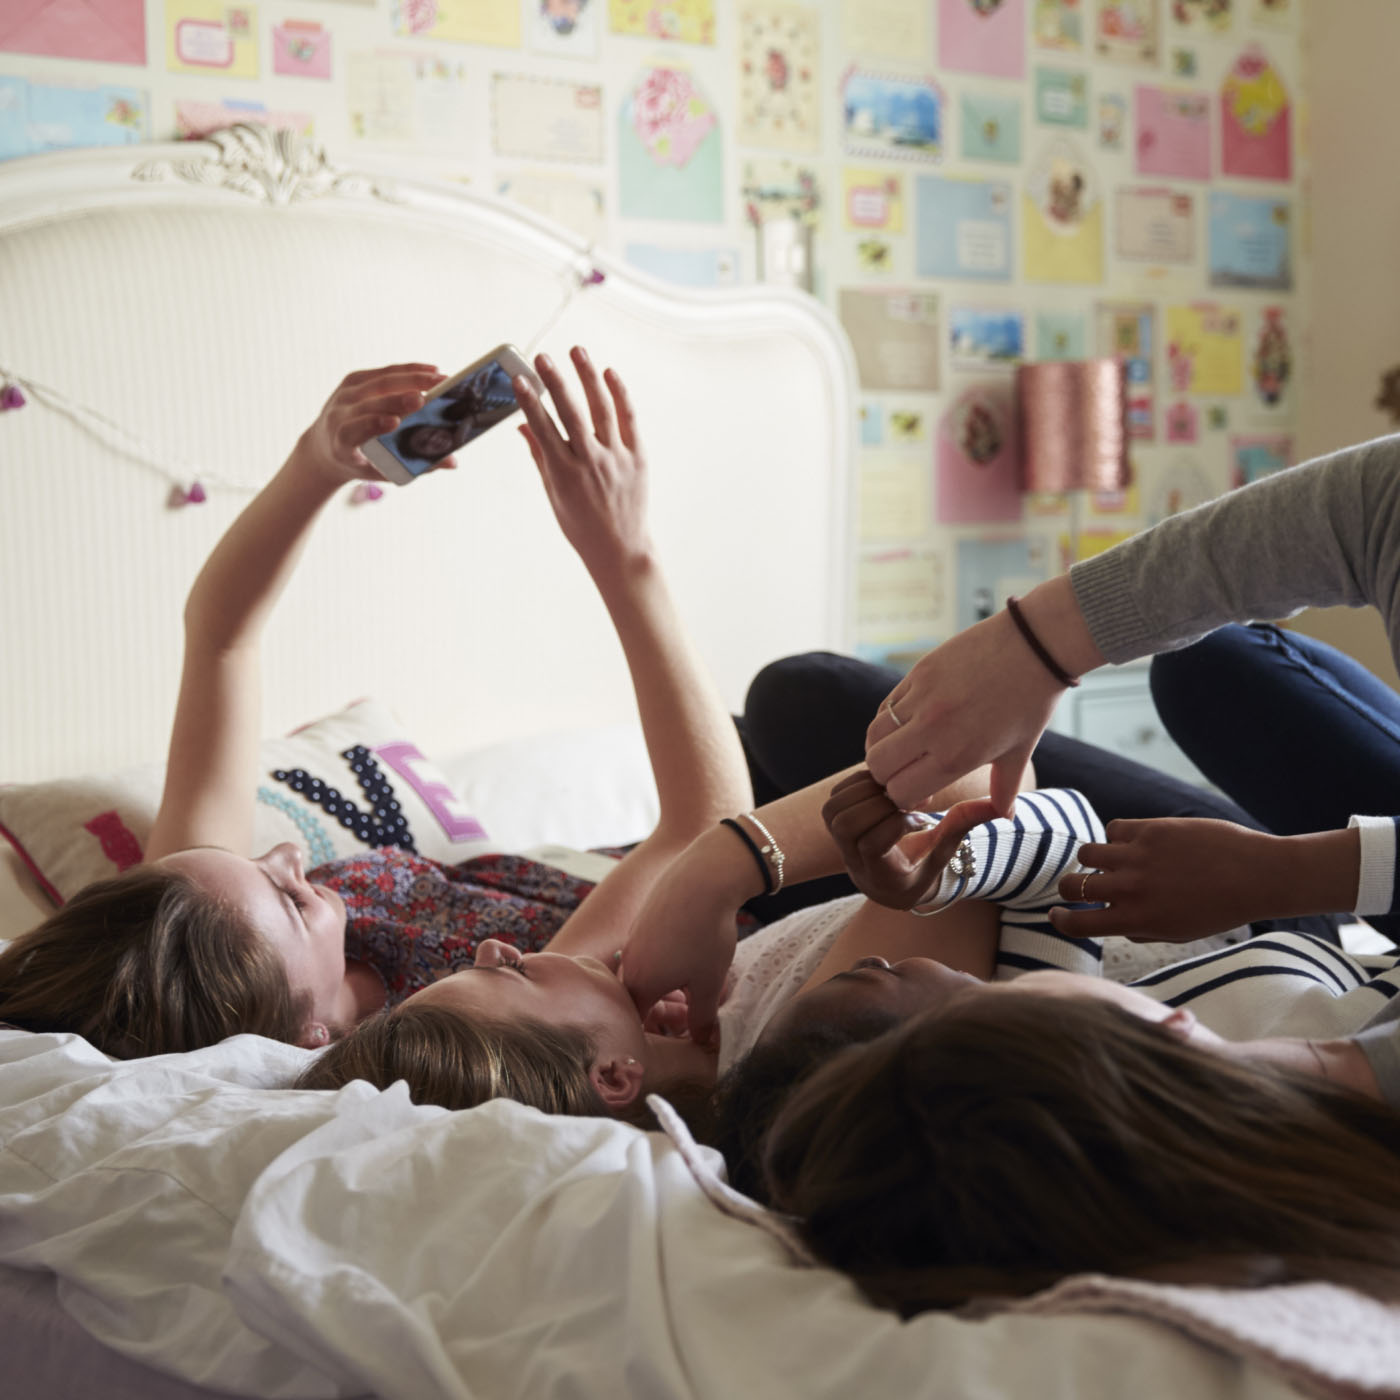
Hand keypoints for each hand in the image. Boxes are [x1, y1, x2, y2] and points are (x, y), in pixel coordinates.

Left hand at [297, 363, 453, 487]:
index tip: (395, 422)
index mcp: (341, 441)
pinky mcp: (352, 380)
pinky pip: (383, 372)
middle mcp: (339, 414)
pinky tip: (430, 371)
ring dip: (412, 379)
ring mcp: (344, 394)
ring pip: (381, 382)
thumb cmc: (361, 462)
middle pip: (372, 402)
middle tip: (429, 397)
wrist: (324, 447)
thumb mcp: (383, 471)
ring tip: (440, 379)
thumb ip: (416, 466)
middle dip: (400, 399)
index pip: (355, 430)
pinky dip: (408, 371)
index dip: (373, 424)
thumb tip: (452, 462)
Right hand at [514, 347, 652, 580]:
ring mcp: (617, 459)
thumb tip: (523, 425)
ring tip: (577, 351)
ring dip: (588, 377)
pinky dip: (620, 395)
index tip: (520, 379)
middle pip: (571, 413)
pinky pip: (629, 419)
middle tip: (543, 357)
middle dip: (555, 381)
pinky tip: (608, 373)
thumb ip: (540, 456)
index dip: (531, 402)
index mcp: (564, 474)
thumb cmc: (581, 525)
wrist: (620, 548)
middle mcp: (591, 463)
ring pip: (602, 409)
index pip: (543, 429)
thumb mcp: (554, 494)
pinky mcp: (638, 458)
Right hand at [620, 827, 753, 1050]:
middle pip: (639, 998)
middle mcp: (628, 961)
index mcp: (639, 984)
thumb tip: (702, 1041)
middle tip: (694, 1012)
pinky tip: (693, 952)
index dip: (655, 1036)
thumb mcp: (709, 984)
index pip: (636, 1023)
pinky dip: (667, 959)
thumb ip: (701, 1018)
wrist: (705, 876)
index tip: (676, 1039)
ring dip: (668, 984)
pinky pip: (651, 950)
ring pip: (646, 972)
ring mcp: (634, 937)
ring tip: (699, 982)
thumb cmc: (706, 934)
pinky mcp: (644, 918)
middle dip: (664, 1011)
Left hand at [822, 769, 1000, 909]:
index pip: (872, 845)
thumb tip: (999, 808)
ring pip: (835, 811)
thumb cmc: (921, 869)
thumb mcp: (945, 854)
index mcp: (879, 873)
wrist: (887, 883)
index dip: (894, 826)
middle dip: (877, 806)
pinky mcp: (833, 822)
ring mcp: (838, 841)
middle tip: (904, 799)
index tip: (921, 820)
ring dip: (865, 793)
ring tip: (895, 790)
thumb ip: (962, 829)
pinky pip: (835, 797)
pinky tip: (884, 785)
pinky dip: (857, 784)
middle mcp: (851, 859)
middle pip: (847, 826)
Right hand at [865, 578, 1102, 814]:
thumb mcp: (1019, 751)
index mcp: (957, 757)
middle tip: (902, 770)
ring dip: (881, 747)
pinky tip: (904, 722)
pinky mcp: (918, 674)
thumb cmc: (1031, 701)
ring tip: (899, 747)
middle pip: (877, 767)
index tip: (916, 790)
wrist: (1035, 645)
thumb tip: (1004, 816)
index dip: (903, 797)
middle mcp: (932, 730)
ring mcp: (922, 700)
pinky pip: (885, 706)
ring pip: (874, 735)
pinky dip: (888, 719)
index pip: (900, 792)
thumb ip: (1004, 789)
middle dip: (885, 775)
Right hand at [1047, 817, 1286, 941]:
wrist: (1257, 875)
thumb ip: (1140, 930)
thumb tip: (1113, 922)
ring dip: (1094, 859)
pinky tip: (1136, 842)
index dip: (1060, 920)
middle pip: (1073, 885)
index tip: (1057, 914)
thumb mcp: (1177, 933)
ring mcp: (1137, 856)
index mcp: (1136, 920)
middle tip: (1079, 886)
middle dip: (1071, 887)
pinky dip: (1119, 836)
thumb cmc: (1220, 908)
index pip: (1078, 924)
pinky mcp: (1149, 829)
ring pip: (1088, 852)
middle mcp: (1130, 889)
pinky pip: (1114, 829)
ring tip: (1111, 860)